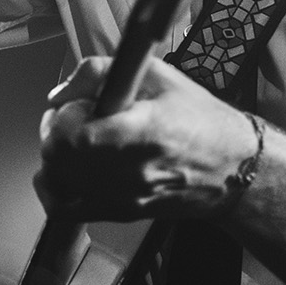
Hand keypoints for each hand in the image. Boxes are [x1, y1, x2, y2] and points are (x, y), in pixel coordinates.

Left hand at [33, 56, 259, 221]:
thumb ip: (101, 72)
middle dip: (56, 130)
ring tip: (74, 140)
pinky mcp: (120, 212)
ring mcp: (122, 197)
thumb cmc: (200, 120)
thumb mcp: (157, 76)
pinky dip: (55, 187)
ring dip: (54, 156)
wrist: (231, 167)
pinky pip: (65, 209)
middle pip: (57, 158)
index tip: (80, 102)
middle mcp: (128, 172)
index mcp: (139, 133)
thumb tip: (63, 90)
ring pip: (55, 182)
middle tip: (74, 115)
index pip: (72, 133)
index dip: (67, 112)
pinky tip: (67, 169)